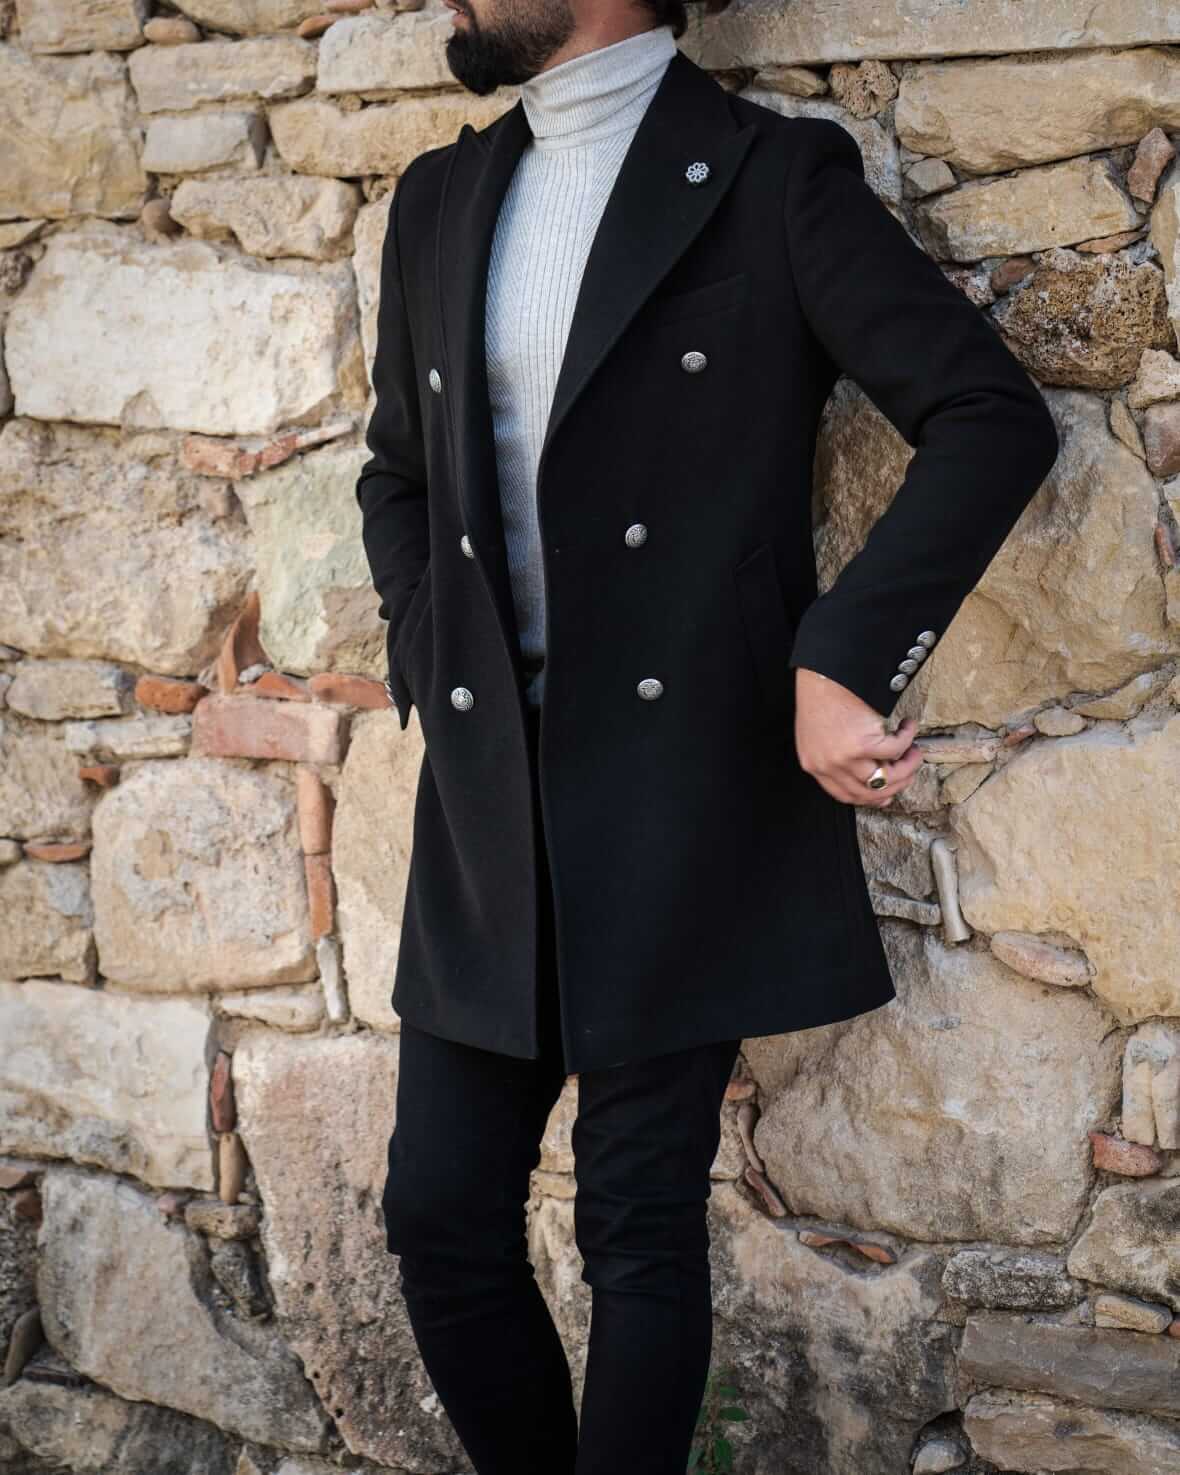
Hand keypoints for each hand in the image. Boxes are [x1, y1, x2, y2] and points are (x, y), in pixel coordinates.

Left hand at [793, 666, 923, 806]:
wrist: (823, 673)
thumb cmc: (821, 695)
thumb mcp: (817, 734)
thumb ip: (833, 756)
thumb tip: (867, 769)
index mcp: (814, 765)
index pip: (846, 795)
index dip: (871, 797)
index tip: (888, 793)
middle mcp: (828, 766)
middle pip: (870, 792)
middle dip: (897, 783)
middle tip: (910, 768)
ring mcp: (844, 759)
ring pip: (887, 777)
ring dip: (908, 765)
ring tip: (914, 751)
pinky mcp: (862, 745)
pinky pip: (895, 750)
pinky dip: (907, 737)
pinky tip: (908, 726)